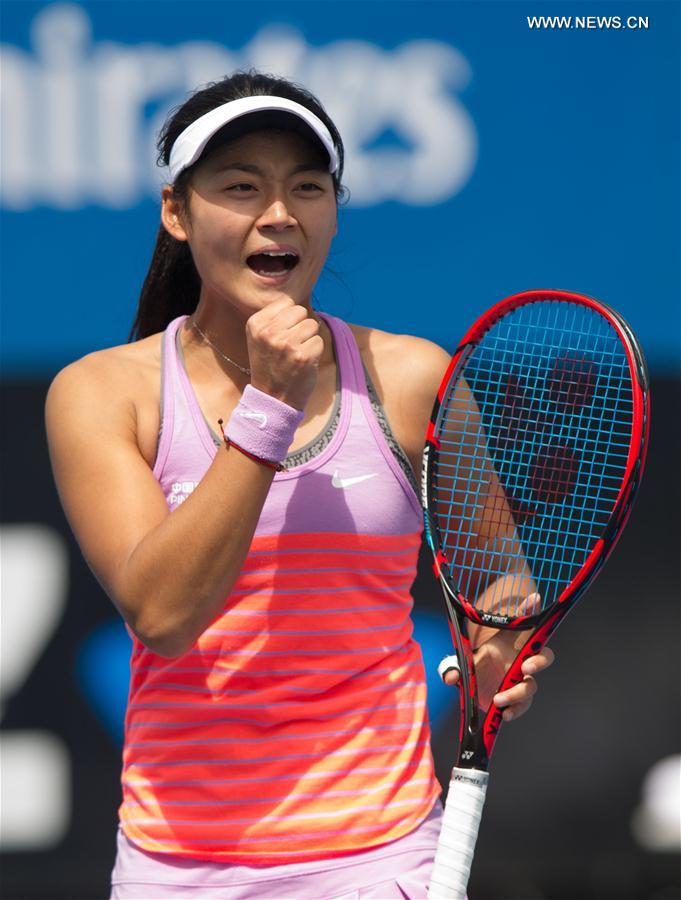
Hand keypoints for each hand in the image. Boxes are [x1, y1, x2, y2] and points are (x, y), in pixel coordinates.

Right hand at [246, 297, 323, 409]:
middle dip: (301, 327)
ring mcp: (286, 344)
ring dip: (309, 339)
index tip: (281, 336)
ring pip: (312, 325)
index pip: (287, 303)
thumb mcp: (260, 338)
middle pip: (301, 311)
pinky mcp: (302, 356)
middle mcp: (268, 332)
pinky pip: (319, 341)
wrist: (272, 398)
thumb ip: (275, 317)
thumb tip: (296, 301)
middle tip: (290, 347)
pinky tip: (303, 363)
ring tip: (296, 355)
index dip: (290, 319)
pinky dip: (315, 353)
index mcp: (256, 324)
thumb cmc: (271, 365)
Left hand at [442, 593, 554, 719]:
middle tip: (526, 666)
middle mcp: (519, 659)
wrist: (475, 682)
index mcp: (509, 641)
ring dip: (519, 693)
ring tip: (500, 698)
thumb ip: (454, 666)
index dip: (530, 609)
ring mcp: (520, 679)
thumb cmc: (473, 663)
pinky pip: (523, 704)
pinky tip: (505, 713)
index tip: (533, 598)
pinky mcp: (516, 698)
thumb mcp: (462, 660)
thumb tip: (450, 677)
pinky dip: (515, 709)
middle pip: (542, 655)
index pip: (524, 622)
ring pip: (532, 685)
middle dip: (539, 661)